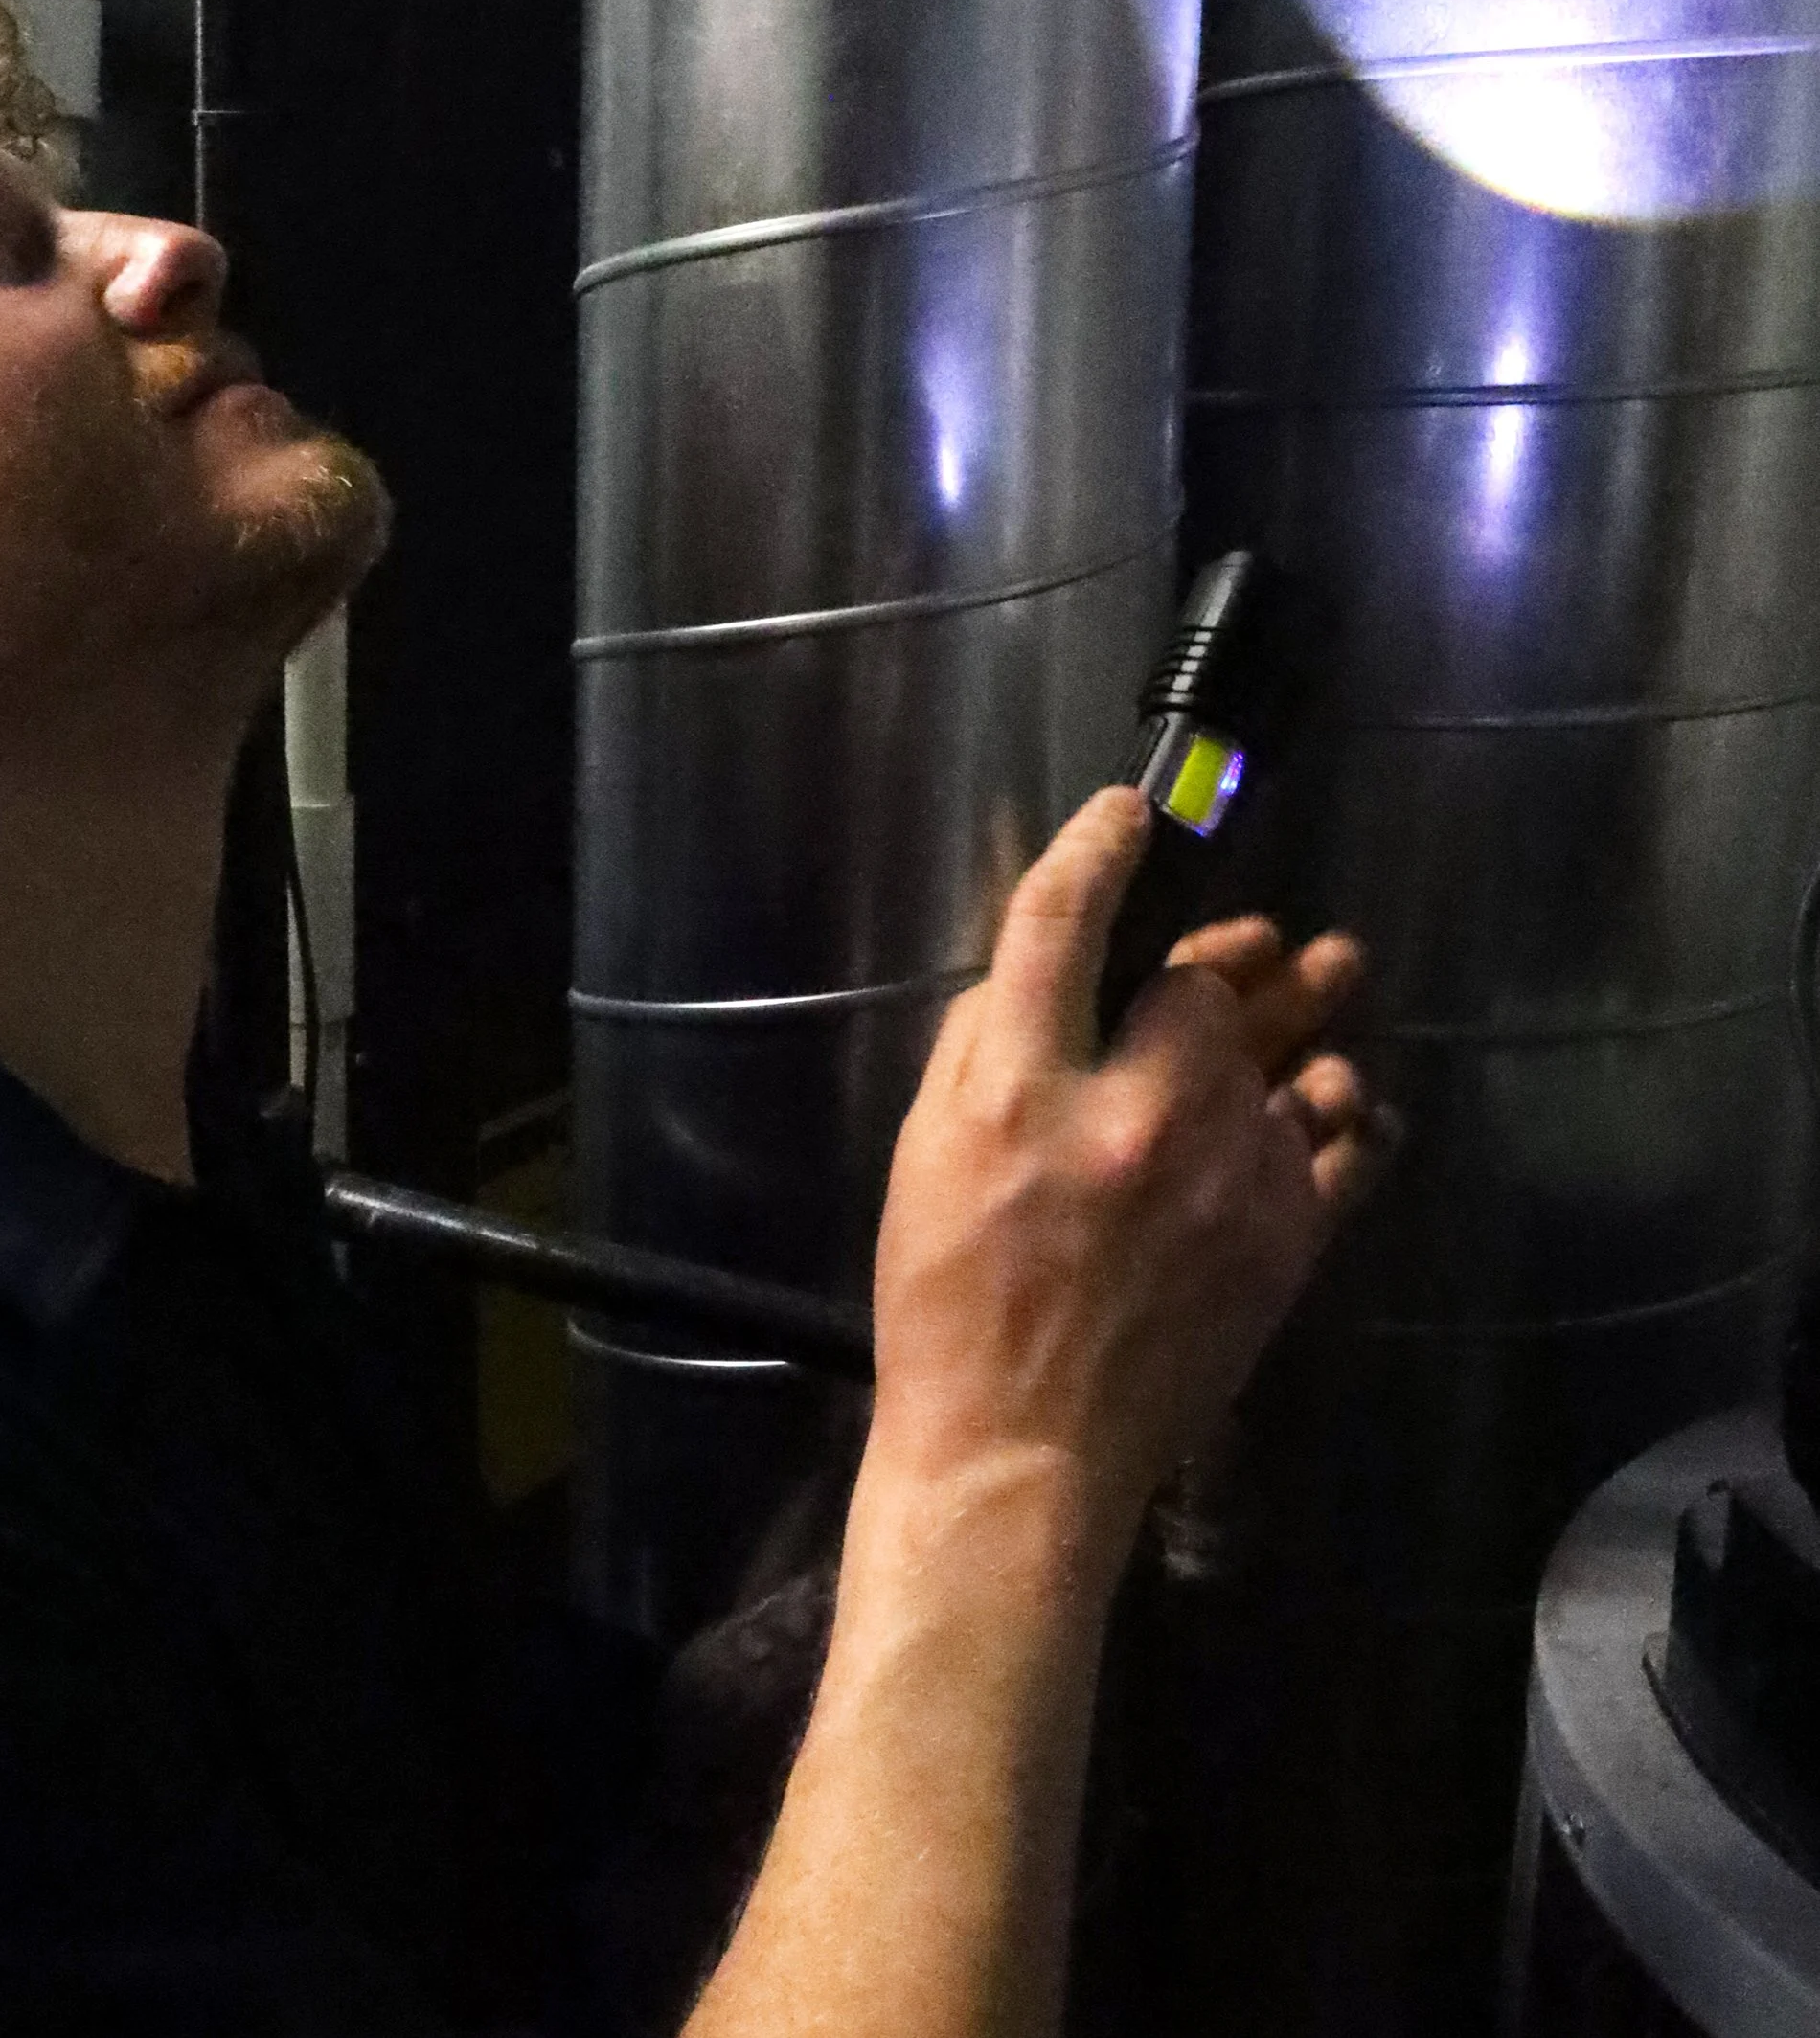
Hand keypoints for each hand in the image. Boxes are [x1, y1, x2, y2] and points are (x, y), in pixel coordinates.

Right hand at [866, 788, 1383, 1573]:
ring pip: (1293, 1056)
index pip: (1066, 924)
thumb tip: (1055, 967)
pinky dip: (1349, 1113)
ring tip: (1331, 976)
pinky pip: (1344, 1148)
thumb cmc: (949, 1297)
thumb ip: (987, 1043)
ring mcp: (1225, 1179)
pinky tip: (1347, 1096)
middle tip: (1259, 940)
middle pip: (1206, 981)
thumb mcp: (923, 1150)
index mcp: (1024, 1088)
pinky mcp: (1282, 1242)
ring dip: (1308, 1014)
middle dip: (1229, 951)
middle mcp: (1136, 1115)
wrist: (1022, 1457)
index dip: (1100, 847)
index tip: (1130, 814)